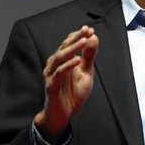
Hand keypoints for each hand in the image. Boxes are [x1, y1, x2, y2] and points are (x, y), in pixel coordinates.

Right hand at [34, 25, 98, 142]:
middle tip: (86, 30)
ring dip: (72, 48)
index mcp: (62, 60)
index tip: (90, 29)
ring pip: (60, 58)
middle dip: (76, 38)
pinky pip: (58, 74)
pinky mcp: (51, 86)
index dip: (78, 35)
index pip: (69, 43)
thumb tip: (93, 38)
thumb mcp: (86, 73)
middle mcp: (54, 65)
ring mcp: (51, 75)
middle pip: (64, 48)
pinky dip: (67, 66)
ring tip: (84, 41)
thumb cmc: (72, 94)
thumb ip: (88, 56)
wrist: (62, 115)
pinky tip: (77, 60)